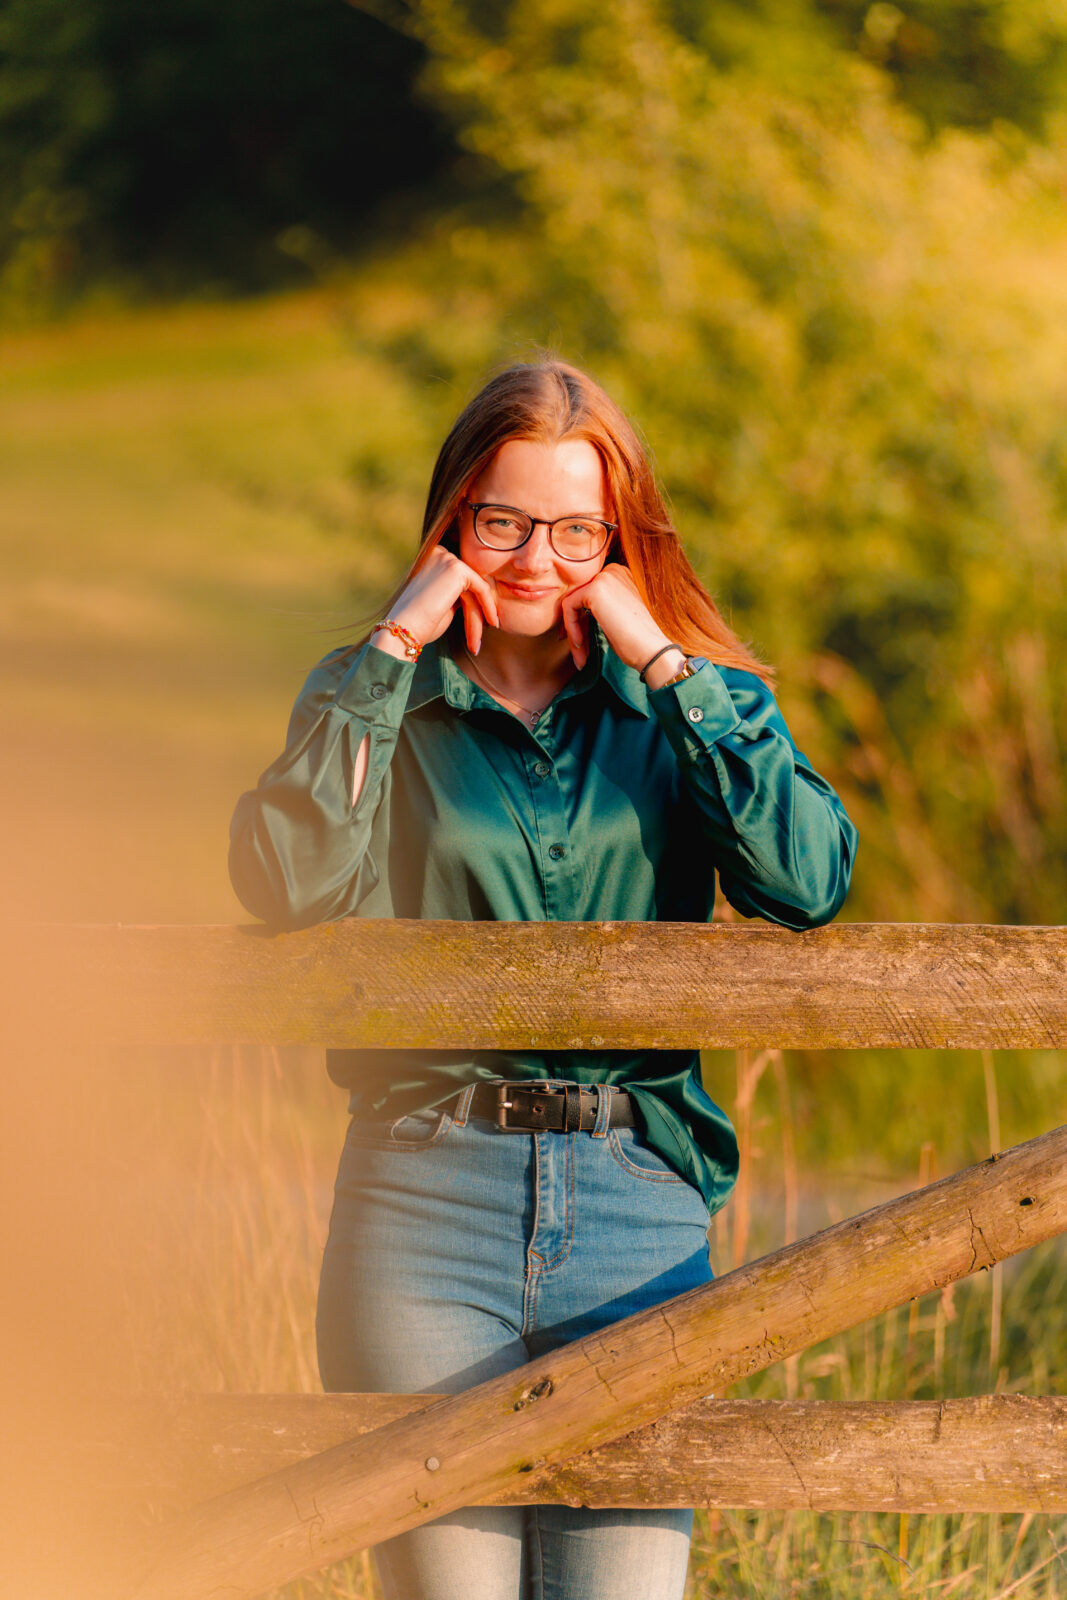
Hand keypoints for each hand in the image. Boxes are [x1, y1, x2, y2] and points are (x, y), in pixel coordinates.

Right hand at [378, 546, 499, 657]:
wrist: (404, 628)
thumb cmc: (419, 623)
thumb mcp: (441, 602)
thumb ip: (456, 593)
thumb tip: (477, 594)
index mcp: (430, 558)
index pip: (460, 579)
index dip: (473, 601)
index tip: (481, 620)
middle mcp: (438, 553)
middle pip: (468, 584)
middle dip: (478, 609)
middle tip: (485, 630)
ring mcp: (446, 558)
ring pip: (475, 587)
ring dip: (481, 612)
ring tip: (485, 633)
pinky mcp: (456, 568)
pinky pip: (480, 587)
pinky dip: (488, 605)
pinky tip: (492, 621)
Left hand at [560, 565, 678, 675]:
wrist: (652, 649)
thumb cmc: (637, 640)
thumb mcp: (615, 617)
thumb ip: (598, 609)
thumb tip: (573, 614)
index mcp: (620, 575)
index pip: (589, 595)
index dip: (582, 621)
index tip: (582, 642)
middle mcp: (613, 570)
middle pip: (579, 598)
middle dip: (576, 627)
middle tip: (580, 651)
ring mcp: (604, 577)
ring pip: (572, 603)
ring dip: (573, 632)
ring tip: (580, 656)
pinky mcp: (594, 589)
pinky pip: (569, 607)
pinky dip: (571, 628)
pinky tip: (581, 645)